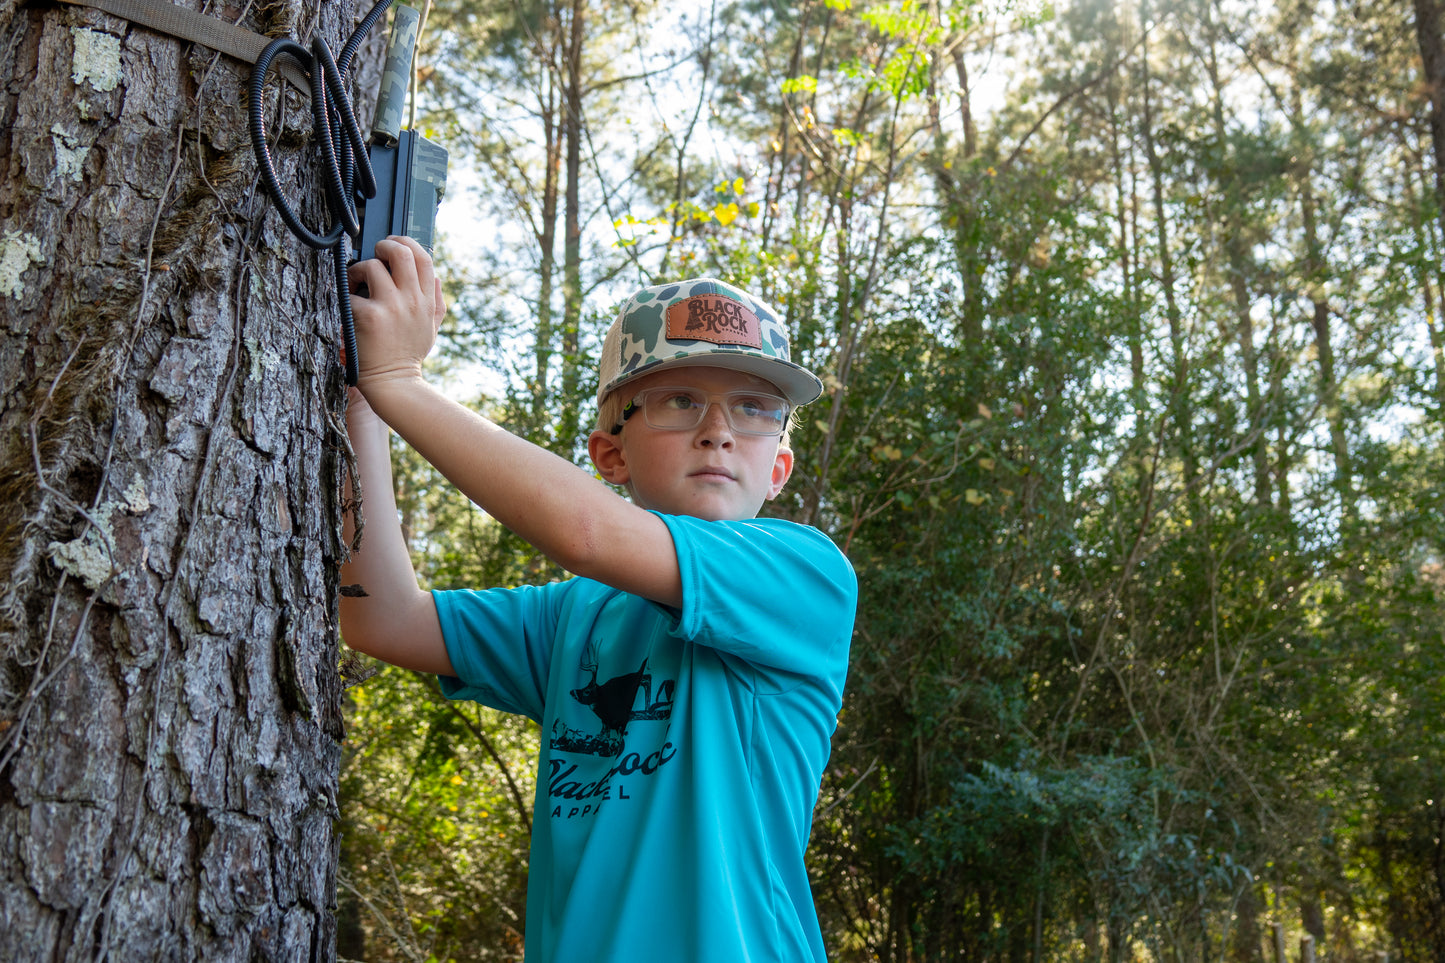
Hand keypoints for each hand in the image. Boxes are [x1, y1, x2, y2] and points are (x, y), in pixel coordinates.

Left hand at [347, 235, 446, 394]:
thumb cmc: (408, 355)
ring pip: (372, 267)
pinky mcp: (369, 317)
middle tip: (373, 254)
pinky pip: (352, 293)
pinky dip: (346, 296)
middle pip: (401, 252)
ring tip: (355, 283)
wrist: (394, 382)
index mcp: (427, 300)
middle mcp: (412, 300)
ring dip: (358, 270)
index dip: (406, 243)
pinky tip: (348, 305)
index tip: (392, 244)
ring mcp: (391, 307)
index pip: (423, 257)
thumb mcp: (431, 328)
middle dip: (383, 246)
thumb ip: (437, 301)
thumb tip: (436, 276)